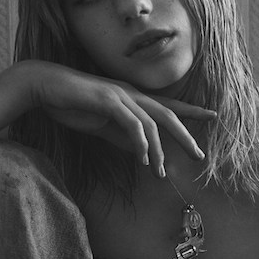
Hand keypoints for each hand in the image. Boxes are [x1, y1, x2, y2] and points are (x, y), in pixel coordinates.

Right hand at [25, 61, 214, 176]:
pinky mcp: (109, 101)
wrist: (44, 87)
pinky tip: (141, 159)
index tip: (213, 115)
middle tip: (199, 156)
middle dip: (186, 136)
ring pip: (153, 124)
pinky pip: (133, 125)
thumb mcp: (104, 126)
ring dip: (158, 151)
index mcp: (134, 99)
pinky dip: (140, 143)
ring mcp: (122, 96)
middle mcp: (133, 95)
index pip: (169, 106)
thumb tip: (142, 153)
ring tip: (158, 171)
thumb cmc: (73, 105)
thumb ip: (123, 138)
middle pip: (169, 115)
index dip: (192, 111)